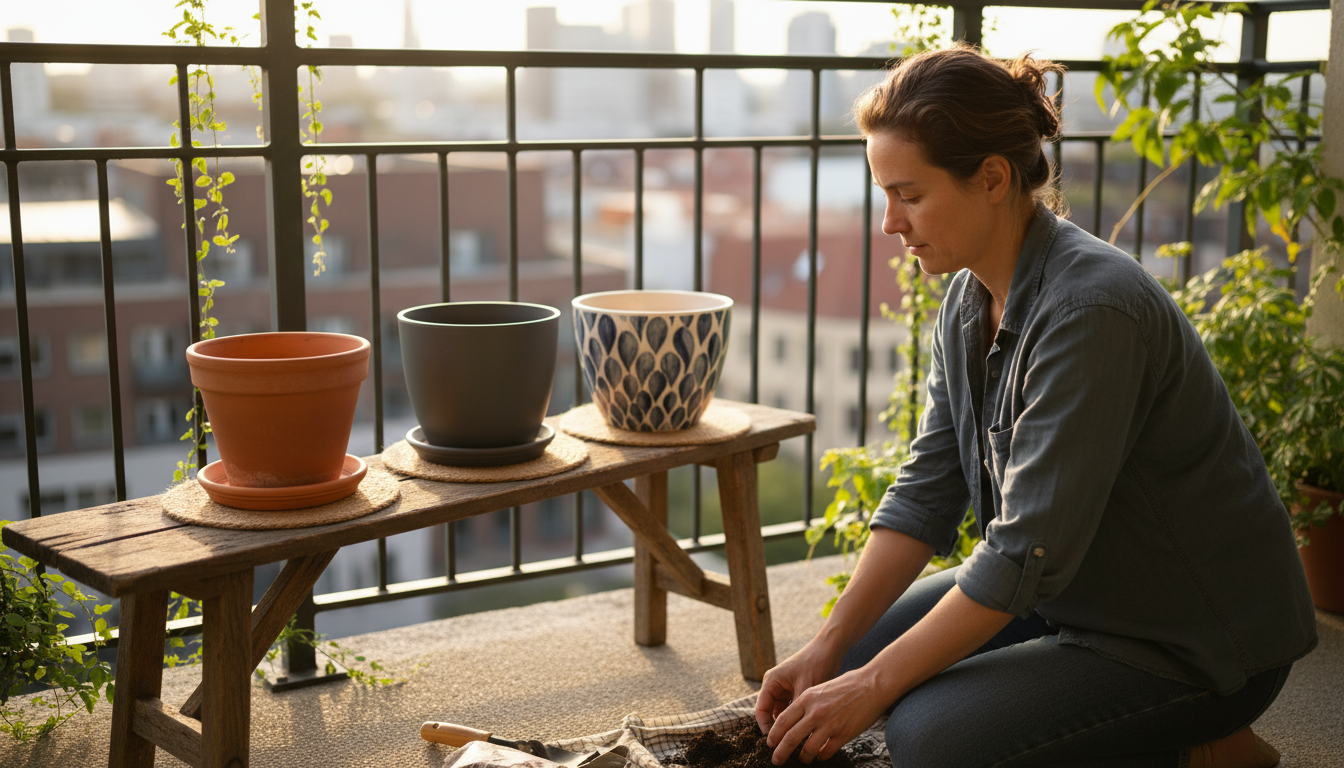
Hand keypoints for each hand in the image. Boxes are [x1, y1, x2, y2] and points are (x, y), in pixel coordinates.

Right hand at [754, 640, 841, 737]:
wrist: (829, 650)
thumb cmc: (816, 664)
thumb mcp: (805, 688)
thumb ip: (798, 710)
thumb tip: (796, 733)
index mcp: (771, 681)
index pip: (761, 709)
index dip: (765, 727)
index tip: (774, 742)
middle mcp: (775, 684)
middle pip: (769, 712)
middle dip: (776, 728)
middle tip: (784, 744)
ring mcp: (784, 687)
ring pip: (780, 712)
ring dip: (787, 724)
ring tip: (794, 739)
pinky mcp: (794, 690)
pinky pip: (790, 708)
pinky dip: (795, 717)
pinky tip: (803, 729)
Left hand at [763, 669, 888, 764]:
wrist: (872, 684)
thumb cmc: (847, 684)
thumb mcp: (821, 688)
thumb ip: (808, 703)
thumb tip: (796, 720)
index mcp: (807, 698)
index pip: (782, 721)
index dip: (774, 735)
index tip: (770, 743)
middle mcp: (815, 712)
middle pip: (790, 738)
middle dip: (780, 752)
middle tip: (776, 760)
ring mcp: (829, 724)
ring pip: (807, 749)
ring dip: (802, 757)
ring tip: (802, 760)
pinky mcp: (843, 734)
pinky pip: (826, 751)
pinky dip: (821, 756)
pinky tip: (821, 755)